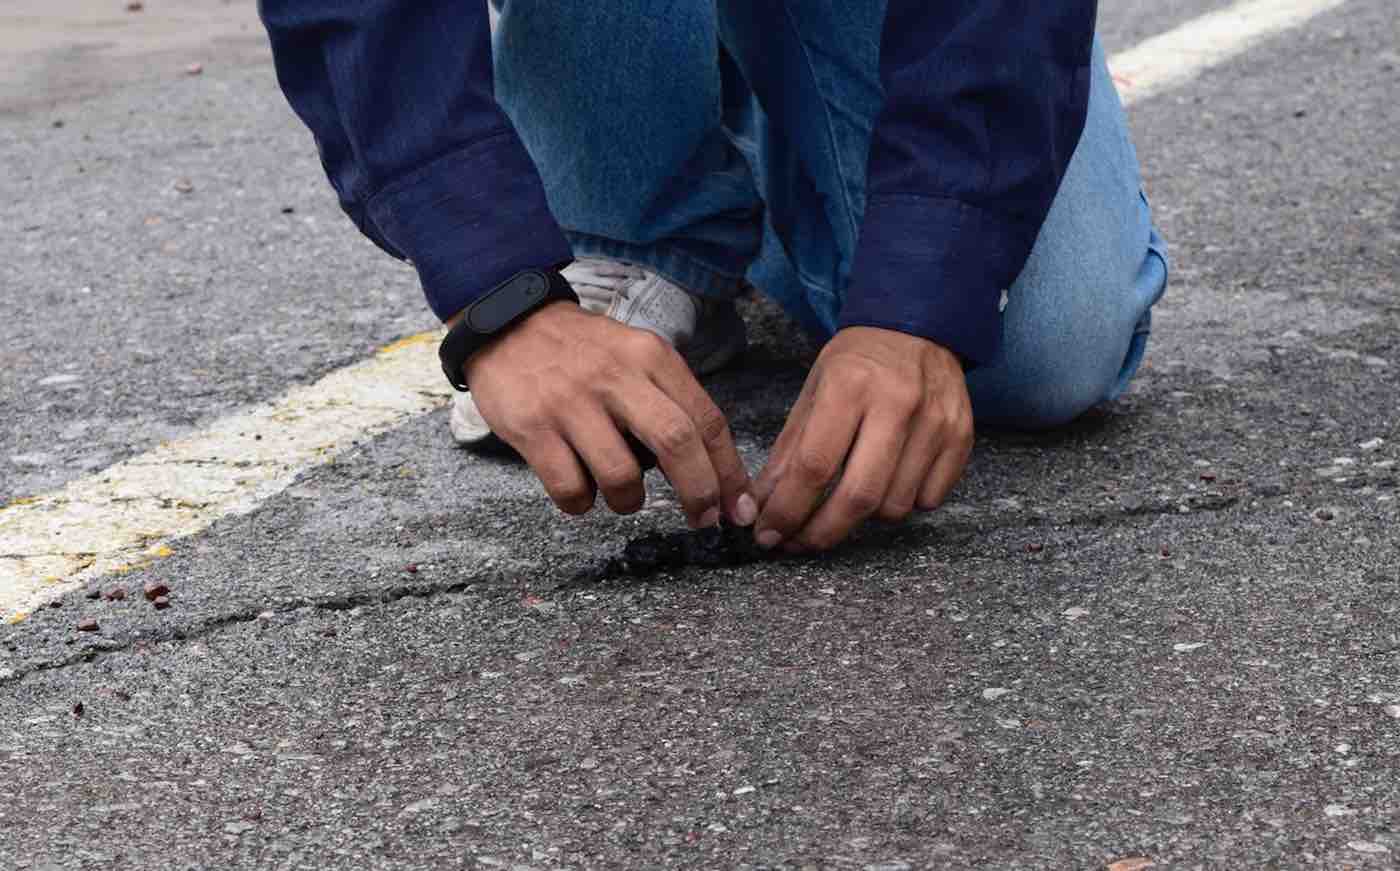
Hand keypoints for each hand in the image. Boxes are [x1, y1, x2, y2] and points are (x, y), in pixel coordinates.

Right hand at [460, 301, 755, 528]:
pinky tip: (580, 491)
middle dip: (699, 492)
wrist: (506, 323)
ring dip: (630, 502)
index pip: (707, 420)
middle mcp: (616, 376)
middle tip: (702, 519)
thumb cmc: (582, 352)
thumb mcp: (634, 354)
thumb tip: (708, 467)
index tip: (738, 506)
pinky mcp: (532, 427)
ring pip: (622, 476)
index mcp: (651, 357)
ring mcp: (571, 402)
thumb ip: (669, 399)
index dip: (729, 471)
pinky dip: (581, 504)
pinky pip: (570, 489)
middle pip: (677, 443)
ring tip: (623, 496)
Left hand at [751, 326, 972, 551]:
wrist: (918, 324)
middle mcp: (897, 403)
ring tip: (845, 500)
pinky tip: (887, 483)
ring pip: (895, 506)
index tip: (770, 534)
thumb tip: (761, 507)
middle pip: (859, 496)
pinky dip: (902, 503)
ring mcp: (935, 422)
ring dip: (862, 518)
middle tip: (800, 543)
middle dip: (822, 533)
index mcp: (849, 386)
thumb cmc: (857, 362)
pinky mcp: (962, 436)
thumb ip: (788, 452)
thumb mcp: (812, 392)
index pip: (814, 467)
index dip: (788, 510)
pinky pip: (928, 500)